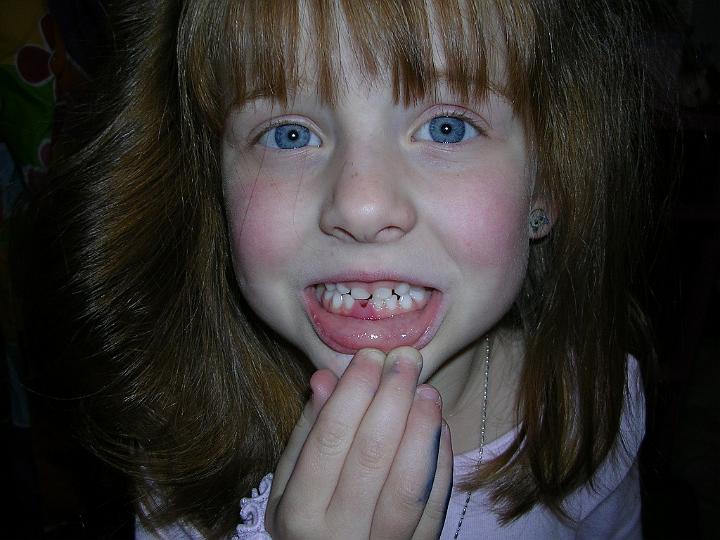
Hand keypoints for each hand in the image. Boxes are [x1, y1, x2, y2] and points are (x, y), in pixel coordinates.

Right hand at [266, 347, 452, 538]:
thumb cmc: (305, 525)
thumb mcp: (288, 487)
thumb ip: (306, 435)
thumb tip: (325, 377)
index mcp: (299, 514)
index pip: (330, 439)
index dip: (353, 392)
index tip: (370, 354)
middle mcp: (338, 536)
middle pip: (372, 455)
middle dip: (392, 398)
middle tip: (406, 358)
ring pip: (408, 486)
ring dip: (422, 430)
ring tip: (427, 390)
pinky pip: (434, 510)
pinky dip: (440, 465)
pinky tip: (439, 428)